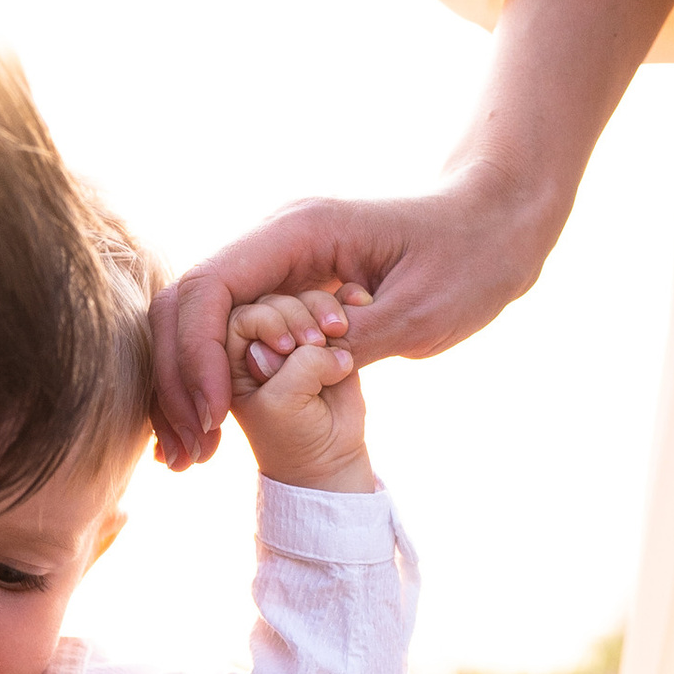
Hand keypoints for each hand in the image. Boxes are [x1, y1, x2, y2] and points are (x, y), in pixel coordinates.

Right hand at [151, 0, 673, 463]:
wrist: (497, 219)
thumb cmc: (470, 257)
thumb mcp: (415, 313)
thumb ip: (342, 343)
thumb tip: (268, 369)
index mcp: (298, 232)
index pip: (211, 290)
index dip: (196, 358)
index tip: (213, 420)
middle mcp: (274, 240)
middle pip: (184, 304)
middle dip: (176, 380)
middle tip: (188, 454)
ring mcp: (276, 262)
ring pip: (196, 319)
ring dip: (184, 385)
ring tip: (191, 453)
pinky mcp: (286, 286)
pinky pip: (226, 328)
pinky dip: (210, 377)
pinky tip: (212, 426)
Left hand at [226, 290, 376, 492]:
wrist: (329, 457)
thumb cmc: (294, 436)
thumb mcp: (284, 403)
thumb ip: (298, 364)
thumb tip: (329, 334)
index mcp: (231, 359)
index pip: (240, 316)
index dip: (265, 322)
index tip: (286, 351)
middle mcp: (260, 342)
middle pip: (274, 302)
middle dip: (296, 318)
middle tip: (316, 345)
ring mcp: (296, 336)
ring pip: (306, 299)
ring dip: (323, 310)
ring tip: (338, 336)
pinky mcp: (328, 334)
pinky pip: (337, 301)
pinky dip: (348, 300)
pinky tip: (360, 304)